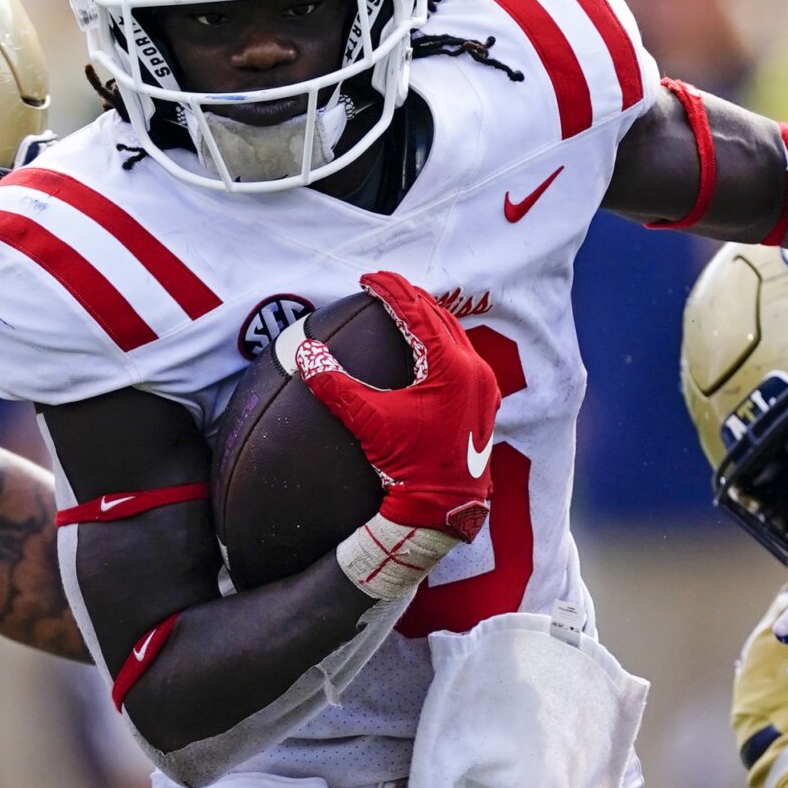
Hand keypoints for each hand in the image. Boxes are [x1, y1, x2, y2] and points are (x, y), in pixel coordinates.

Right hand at [290, 270, 501, 538]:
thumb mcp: (368, 422)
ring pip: (456, 337)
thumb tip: (303, 352)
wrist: (442, 509)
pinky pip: (464, 359)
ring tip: (403, 311)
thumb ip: (334, 385)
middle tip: (384, 289)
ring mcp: (484, 388)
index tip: (369, 278)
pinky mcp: (484, 405)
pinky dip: (443, 345)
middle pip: (441, 318)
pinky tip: (427, 351)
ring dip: (429, 320)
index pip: (418, 312)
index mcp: (452, 366)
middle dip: (411, 300)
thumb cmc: (409, 465)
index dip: (391, 291)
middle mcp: (475, 370)